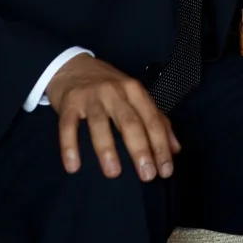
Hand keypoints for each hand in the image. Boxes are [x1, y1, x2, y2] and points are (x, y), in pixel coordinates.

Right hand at [46, 54, 179, 181]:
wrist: (73, 66)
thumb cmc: (109, 86)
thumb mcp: (135, 97)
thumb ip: (157, 120)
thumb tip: (175, 149)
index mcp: (135, 91)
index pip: (152, 120)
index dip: (161, 145)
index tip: (165, 170)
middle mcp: (115, 92)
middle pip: (130, 122)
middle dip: (140, 149)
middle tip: (146, 175)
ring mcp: (91, 97)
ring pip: (100, 124)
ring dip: (107, 149)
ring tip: (113, 173)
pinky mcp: (68, 103)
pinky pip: (68, 126)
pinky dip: (70, 146)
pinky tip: (73, 166)